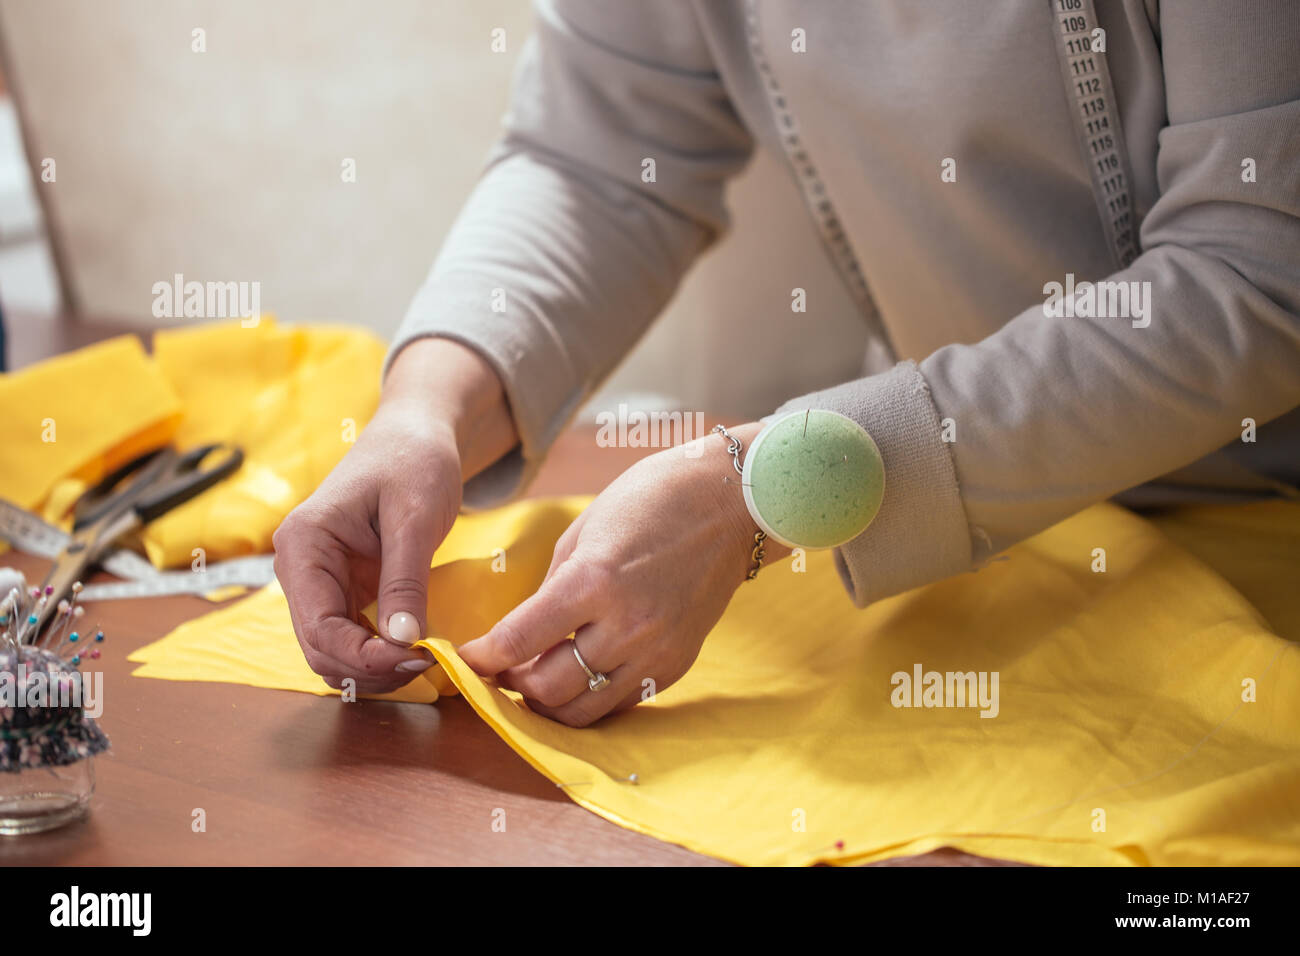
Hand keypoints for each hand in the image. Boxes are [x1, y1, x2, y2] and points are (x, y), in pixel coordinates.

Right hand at [274, 337, 516, 695]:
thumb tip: (403, 643)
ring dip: (374, 668)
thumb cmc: (414, 461)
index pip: (321, 628)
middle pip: (320, 649)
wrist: (416, 435)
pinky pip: (351, 637)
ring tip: (425, 659)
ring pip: (333, 652)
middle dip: (371, 668)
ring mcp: (318, 581)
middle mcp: (299, 567)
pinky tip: (415, 649)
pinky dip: (379, 653)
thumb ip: (405, 581)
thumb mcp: (416, 518)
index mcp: (303, 544)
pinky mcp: (342, 588)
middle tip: (429, 665)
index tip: (419, 660)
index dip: (366, 657)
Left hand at [457, 423, 788, 725]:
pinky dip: (592, 697)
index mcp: (593, 581)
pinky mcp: (677, 663)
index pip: (519, 640)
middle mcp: (626, 625)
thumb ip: (553, 586)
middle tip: (502, 668)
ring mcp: (657, 650)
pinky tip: (580, 675)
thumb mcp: (585, 530)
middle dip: (513, 683)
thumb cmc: (652, 499)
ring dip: (549, 702)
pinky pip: (622, 701)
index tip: (465, 658)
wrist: (730, 502)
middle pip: (548, 687)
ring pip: (584, 710)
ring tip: (536, 680)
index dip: (481, 657)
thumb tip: (525, 630)